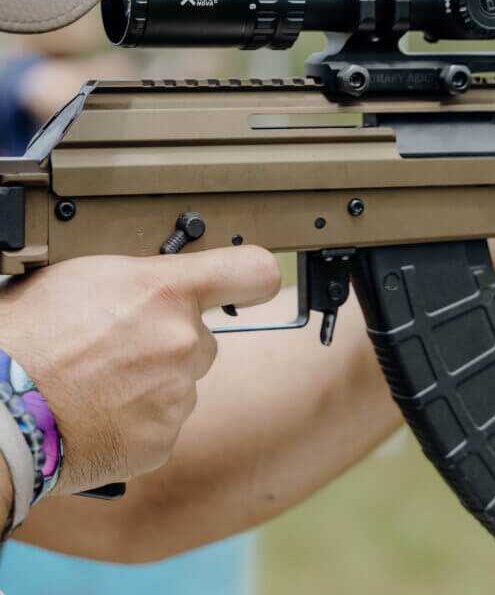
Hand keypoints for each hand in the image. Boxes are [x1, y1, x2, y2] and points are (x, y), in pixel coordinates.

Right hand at [0, 246, 279, 495]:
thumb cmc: (28, 335)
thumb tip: (159, 282)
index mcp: (166, 290)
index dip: (251, 278)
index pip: (251, 272)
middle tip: (121, 350)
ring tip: (99, 385)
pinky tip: (101, 415)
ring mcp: (176, 395)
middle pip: (202, 339)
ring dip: (154, 385)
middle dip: (172, 343)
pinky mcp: (162, 441)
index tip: (247, 284)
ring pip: (182, 384)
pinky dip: (139, 424)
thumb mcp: (86, 276)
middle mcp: (182, 340)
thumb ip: (142, 278)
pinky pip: (164, 426)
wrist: (2, 407)